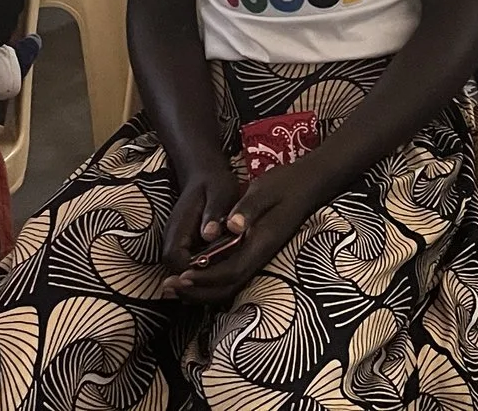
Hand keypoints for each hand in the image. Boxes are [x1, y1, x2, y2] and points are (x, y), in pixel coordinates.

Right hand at [161, 156, 245, 273]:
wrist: (206, 174)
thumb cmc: (215, 182)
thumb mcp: (220, 193)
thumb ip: (214, 214)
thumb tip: (209, 235)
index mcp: (178, 227)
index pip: (175, 261)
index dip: (192, 271)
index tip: (216, 270)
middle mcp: (172, 239)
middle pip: (177, 271)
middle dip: (198, 278)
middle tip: (224, 274)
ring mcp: (177, 243)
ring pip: (183, 270)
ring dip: (202, 275)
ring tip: (226, 270)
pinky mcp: (186, 245)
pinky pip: (191, 264)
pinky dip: (205, 268)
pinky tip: (224, 263)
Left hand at [165, 160, 321, 305]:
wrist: (309, 185)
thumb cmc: (286, 185)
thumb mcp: (265, 190)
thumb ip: (248, 209)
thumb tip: (231, 226)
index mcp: (262, 244)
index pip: (231, 271)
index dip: (205, 277)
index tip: (182, 275)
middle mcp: (261, 257)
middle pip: (228, 288)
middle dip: (198, 292)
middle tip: (169, 286)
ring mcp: (259, 257)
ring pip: (229, 286)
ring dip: (202, 290)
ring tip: (176, 286)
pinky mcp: (256, 253)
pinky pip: (232, 276)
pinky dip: (211, 282)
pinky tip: (195, 274)